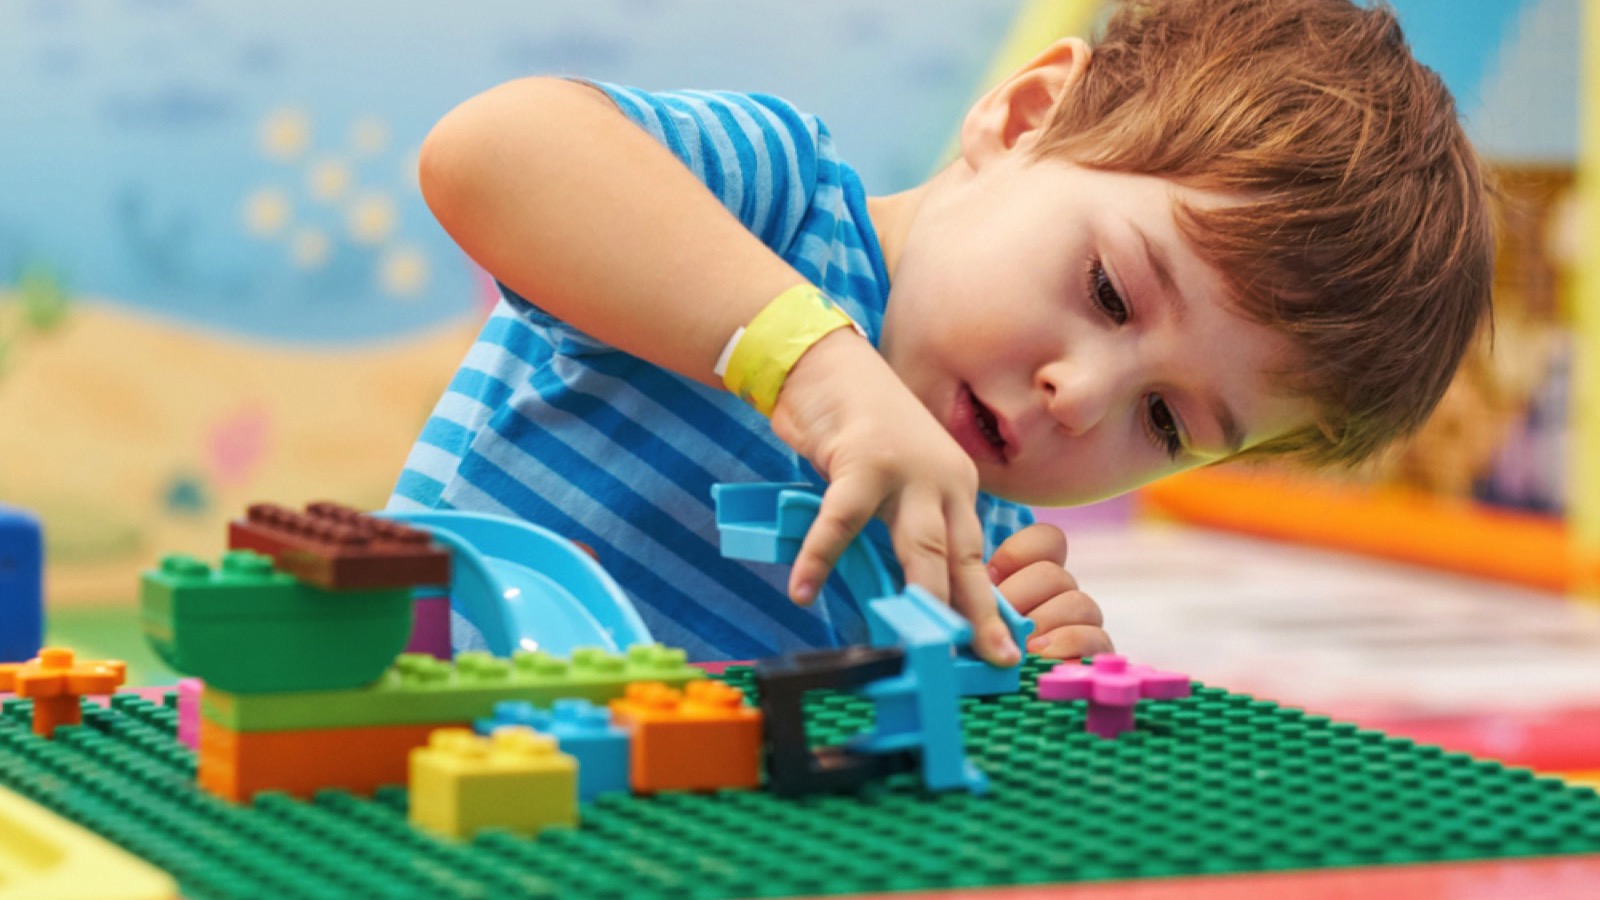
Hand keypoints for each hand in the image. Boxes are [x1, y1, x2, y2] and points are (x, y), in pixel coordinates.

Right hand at [770, 329, 1019, 665]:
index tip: (1000, 651)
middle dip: (975, 614)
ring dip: (920, 595)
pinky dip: (820, 557)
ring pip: (920, 545)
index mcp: (957, 487)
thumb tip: (900, 595)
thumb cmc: (856, 430)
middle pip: (962, 558)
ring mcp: (907, 468)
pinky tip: (802, 589)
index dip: (985, 607)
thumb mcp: (892, 483)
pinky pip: (841, 520)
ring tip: (917, 641)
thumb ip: (899, 529)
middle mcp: (943, 479)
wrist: (826, 364)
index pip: (975, 558)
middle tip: (990, 659)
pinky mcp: (863, 458)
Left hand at [987, 523, 1111, 659]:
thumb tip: (974, 579)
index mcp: (1036, 573)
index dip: (1021, 552)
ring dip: (1045, 620)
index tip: (991, 574)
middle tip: (1000, 616)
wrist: (1007, 701)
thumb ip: (979, 591)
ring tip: (1023, 641)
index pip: (1049, 541)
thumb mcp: (975, 614)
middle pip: (1055, 574)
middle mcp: (1062, 593)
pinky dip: (1069, 644)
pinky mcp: (1095, 654)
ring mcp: (1082, 622)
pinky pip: (1098, 639)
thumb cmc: (982, 651)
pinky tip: (1042, 655)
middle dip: (1023, 594)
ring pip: (1078, 602)